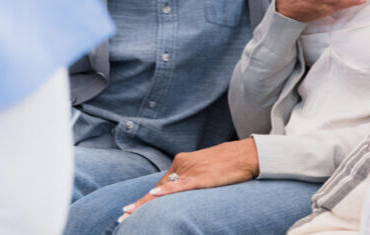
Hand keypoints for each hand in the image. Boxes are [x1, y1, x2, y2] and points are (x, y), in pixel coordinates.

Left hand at [117, 139, 258, 222]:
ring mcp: (191, 171)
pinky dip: (167, 191)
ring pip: (164, 189)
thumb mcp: (204, 170)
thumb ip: (190, 180)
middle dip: (140, 204)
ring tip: (129, 213)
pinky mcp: (202, 178)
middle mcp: (183, 165)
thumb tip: (178, 193)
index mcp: (182, 162)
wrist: (247, 155)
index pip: (160, 184)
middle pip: (158, 188)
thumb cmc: (228, 163)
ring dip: (145, 203)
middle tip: (122, 215)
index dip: (145, 199)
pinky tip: (155, 195)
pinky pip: (181, 186)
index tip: (130, 209)